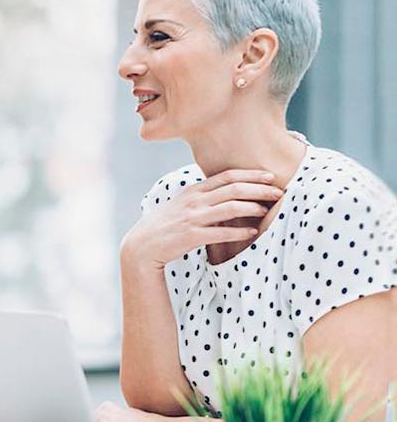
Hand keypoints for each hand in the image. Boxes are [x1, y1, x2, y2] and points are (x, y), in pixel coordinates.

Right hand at [121, 169, 280, 268]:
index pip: (227, 176)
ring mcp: (192, 218)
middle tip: (278, 192)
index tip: (269, 177)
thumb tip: (226, 193)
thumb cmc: (164, 225)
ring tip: (266, 210)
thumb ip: (202, 196)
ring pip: (230, 207)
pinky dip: (239, 232)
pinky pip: (221, 233)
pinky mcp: (192, 236)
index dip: (251, 175)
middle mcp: (194, 201)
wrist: (142, 245)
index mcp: (193, 191)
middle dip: (259, 189)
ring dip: (252, 208)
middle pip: (234, 189)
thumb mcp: (180, 204)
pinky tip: (252, 232)